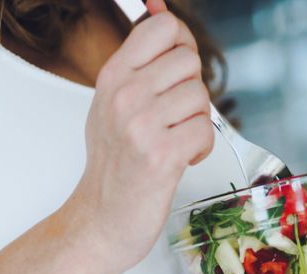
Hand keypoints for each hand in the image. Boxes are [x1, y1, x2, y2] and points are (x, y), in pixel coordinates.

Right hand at [63, 1, 213, 273]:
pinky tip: (182, 160)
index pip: (163, 27)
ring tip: (175, 142)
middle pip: (189, 61)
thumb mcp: (114, 105)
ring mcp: (141, 125)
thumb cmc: (115, 165)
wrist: (101, 220)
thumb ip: (141, 65)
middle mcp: (124, 96)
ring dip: (197, 124)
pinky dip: (201, 149)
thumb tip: (165, 16)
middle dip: (192, 91)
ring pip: (201, 97)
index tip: (179, 72)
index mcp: (112, 76)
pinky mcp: (161, 156)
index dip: (183, 45)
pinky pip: (205, 132)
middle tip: (175, 119)